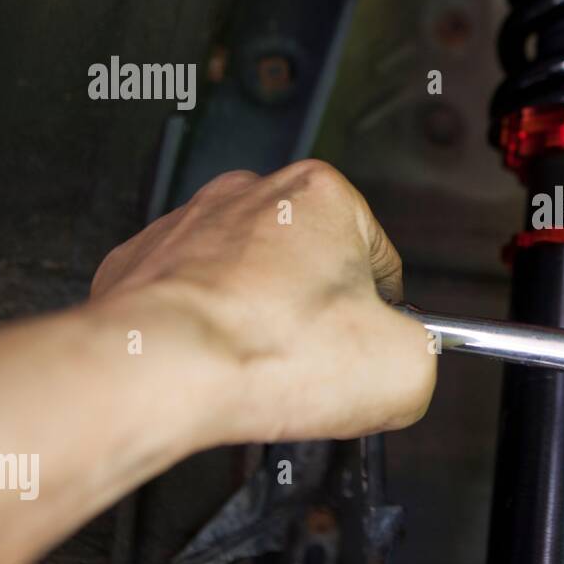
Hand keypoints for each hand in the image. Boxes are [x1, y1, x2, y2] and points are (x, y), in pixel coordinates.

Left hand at [89, 159, 435, 446]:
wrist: (159, 369)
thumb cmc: (266, 353)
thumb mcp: (406, 370)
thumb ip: (421, 355)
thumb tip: (403, 364)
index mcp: (323, 194)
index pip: (380, 262)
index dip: (379, 317)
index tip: (365, 348)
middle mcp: (252, 193)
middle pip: (311, 265)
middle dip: (316, 314)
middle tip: (313, 363)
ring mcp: (189, 223)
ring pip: (249, 280)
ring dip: (260, 319)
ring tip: (260, 367)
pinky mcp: (142, 262)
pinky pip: (192, 298)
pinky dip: (205, 330)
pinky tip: (214, 363)